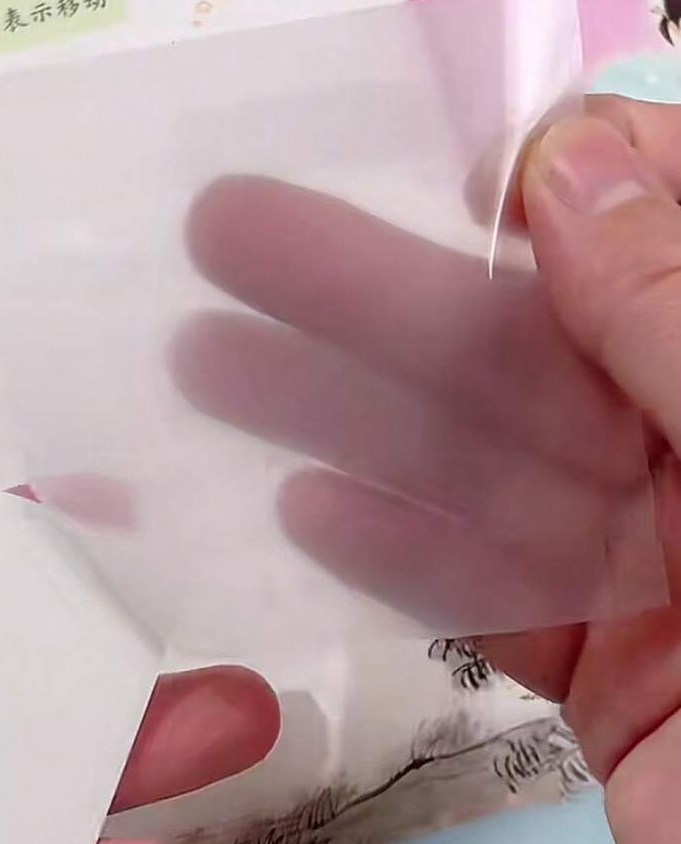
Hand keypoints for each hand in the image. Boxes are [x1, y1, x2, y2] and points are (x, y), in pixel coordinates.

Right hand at [180, 96, 680, 843]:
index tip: (451, 174)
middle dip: (381, 293)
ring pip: (488, 474)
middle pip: (537, 355)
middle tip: (230, 231)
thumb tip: (565, 161)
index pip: (670, 241)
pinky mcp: (613, 683)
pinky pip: (493, 600)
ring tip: (209, 361)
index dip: (568, 193)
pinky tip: (304, 509)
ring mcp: (667, 577)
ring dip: (346, 419)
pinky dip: (400, 557)